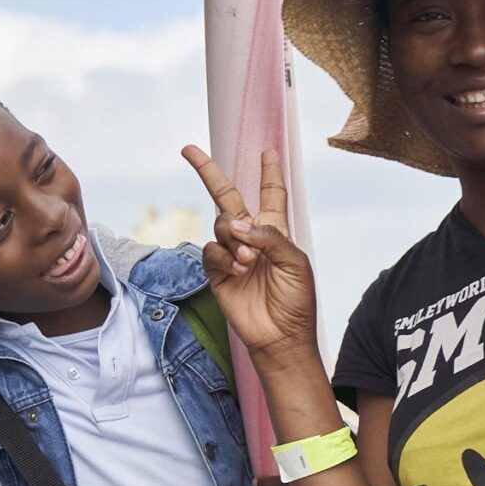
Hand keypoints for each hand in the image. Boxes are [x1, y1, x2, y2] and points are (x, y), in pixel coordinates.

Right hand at [184, 147, 319, 368]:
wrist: (280, 335)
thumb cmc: (296, 300)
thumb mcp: (294, 262)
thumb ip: (269, 236)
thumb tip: (236, 225)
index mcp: (276, 231)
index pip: (271, 194)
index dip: (270, 173)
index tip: (268, 152)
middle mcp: (251, 237)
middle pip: (227, 196)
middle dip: (208, 172)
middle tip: (188, 149)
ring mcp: (232, 254)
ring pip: (220, 225)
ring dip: (233, 238)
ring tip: (249, 261)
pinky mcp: (217, 273)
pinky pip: (211, 251)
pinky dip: (224, 257)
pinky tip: (238, 270)